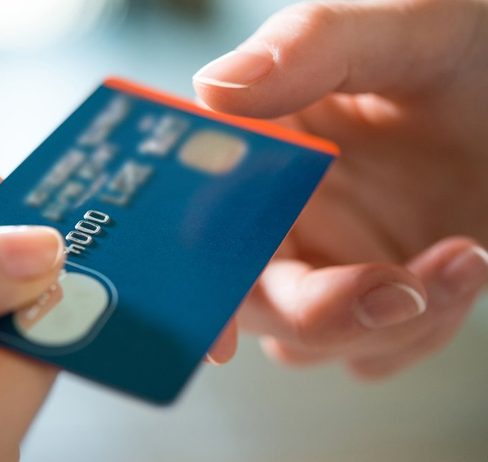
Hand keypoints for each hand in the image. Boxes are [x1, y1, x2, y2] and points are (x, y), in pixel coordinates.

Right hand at [193, 0, 487, 377]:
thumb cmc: (475, 56)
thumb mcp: (412, 32)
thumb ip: (312, 46)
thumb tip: (217, 87)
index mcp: (259, 147)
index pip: (196, 218)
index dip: (196, 280)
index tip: (221, 334)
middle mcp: (276, 211)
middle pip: (246, 299)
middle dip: (316, 313)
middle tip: (394, 288)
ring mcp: (322, 259)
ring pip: (303, 343)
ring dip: (383, 323)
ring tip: (460, 256)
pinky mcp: (368, 296)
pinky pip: (369, 354)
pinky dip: (418, 331)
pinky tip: (460, 266)